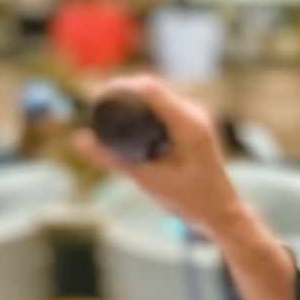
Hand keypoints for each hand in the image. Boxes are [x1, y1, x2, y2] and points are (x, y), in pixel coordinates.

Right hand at [72, 75, 243, 239]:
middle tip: (97, 108)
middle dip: (122, 91)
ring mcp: (197, 117)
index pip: (148, 88)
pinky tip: (130, 120)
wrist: (221, 212)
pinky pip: (166, 106)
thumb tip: (78, 140)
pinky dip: (146, 108)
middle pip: (152, 87)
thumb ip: (110, 159)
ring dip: (134, 99)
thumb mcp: (145, 179)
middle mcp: (195, 114)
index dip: (118, 86)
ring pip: (158, 95)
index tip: (96, 98)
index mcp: (187, 124)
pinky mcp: (194, 124)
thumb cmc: (189, 200)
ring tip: (109, 114)